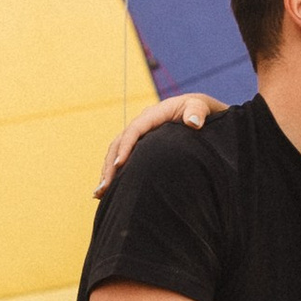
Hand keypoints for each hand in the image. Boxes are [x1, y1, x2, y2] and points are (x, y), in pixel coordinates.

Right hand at [95, 93, 224, 196]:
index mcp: (153, 114)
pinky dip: (113, 171)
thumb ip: (197, 112)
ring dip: (107, 171)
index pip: (135, 130)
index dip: (126, 147)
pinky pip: (120, 156)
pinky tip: (107, 190)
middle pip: (119, 143)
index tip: (119, 165)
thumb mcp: (200, 107)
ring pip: (115, 151)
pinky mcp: (138, 144)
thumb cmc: (199, 109)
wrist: (196, 110)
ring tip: (100, 193)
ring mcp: (138, 134)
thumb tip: (193, 122)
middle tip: (104, 187)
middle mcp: (141, 123)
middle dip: (110, 165)